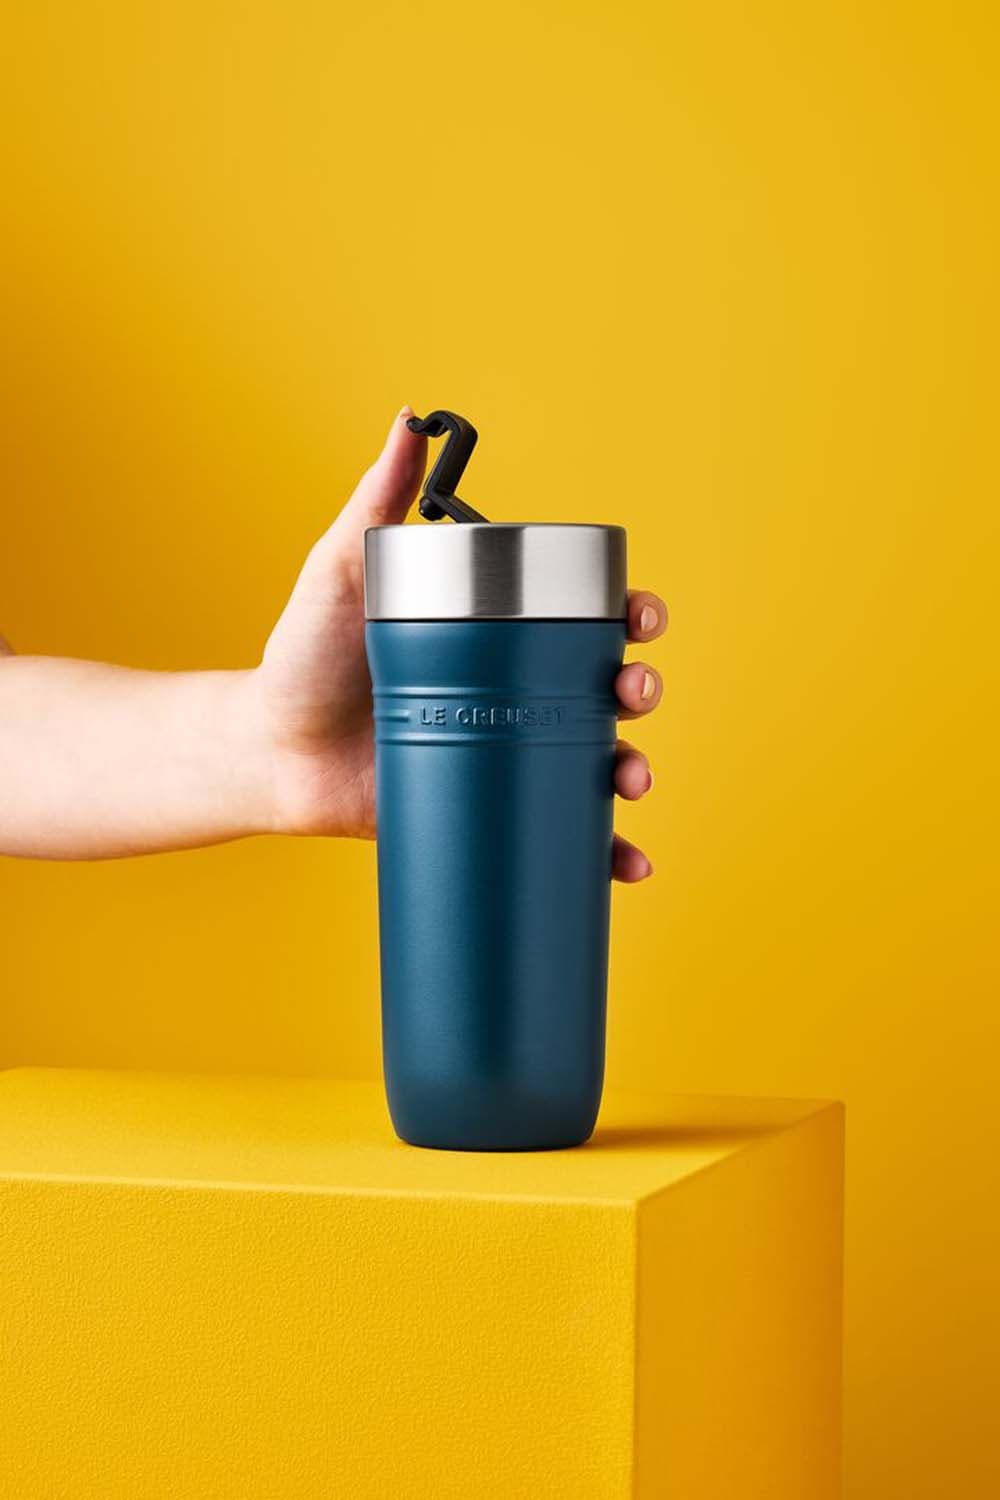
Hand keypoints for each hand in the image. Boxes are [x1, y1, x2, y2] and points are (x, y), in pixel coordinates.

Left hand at [257, 407, 667, 879]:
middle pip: (605, 687)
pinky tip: (629, 866)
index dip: (629, 616)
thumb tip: (409, 418)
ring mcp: (505, 756)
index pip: (581, 618)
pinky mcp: (489, 815)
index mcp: (493, 636)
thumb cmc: (303, 658)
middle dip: (640, 688)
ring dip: (632, 769)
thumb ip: (376, 501)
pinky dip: (604, 854)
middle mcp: (512, 694)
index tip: (639, 617)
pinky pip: (558, 836)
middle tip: (630, 693)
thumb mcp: (342, 573)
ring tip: (627, 780)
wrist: (269, 753)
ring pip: (595, 761)